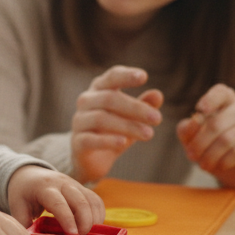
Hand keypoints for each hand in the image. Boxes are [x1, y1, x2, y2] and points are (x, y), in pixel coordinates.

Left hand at [5, 165, 104, 234]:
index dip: (67, 219)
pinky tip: (94, 229)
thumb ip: (24, 226)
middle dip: (85, 222)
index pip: (58, 203)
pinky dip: (99, 215)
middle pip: (80, 201)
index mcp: (44, 188)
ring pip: (92, 200)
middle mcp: (62, 184)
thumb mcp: (18, 207)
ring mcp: (75, 185)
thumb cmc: (23, 194)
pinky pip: (96, 201)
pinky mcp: (83, 189)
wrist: (30, 175)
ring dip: (94, 220)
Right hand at [70, 65, 163, 183]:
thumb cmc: (113, 131)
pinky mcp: (77, 142)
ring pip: (101, 118)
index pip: (112, 77)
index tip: (144, 76)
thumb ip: (144, 106)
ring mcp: (79, 121)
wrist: (91, 159)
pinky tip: (123, 143)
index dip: (126, 76)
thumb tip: (158, 95)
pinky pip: (90, 139)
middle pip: (109, 99)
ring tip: (149, 134)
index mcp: (100, 89)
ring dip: (127, 126)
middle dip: (135, 108)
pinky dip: (107, 140)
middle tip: (157, 118)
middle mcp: (86, 101)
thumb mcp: (132, 118)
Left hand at [175, 83, 234, 189]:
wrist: (233, 169)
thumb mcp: (192, 138)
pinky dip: (224, 162)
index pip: (221, 91)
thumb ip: (187, 128)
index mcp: (226, 101)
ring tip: (203, 165)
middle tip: (192, 156)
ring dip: (210, 155)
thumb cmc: (210, 146)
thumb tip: (194, 121)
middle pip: (218, 122)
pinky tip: (220, 166)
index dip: (210, 99)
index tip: (200, 110)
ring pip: (228, 139)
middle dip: (200, 143)